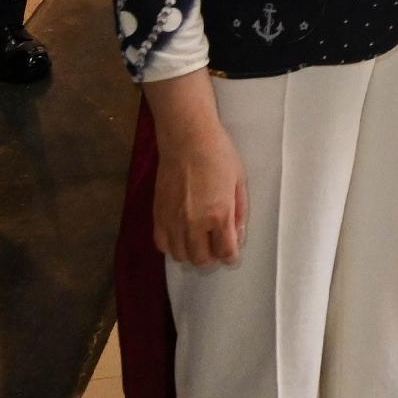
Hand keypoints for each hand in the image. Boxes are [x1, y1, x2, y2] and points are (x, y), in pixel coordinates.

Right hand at [155, 104, 247, 267]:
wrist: (186, 138)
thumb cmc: (218, 154)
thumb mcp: (239, 181)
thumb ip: (240, 213)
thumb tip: (238, 237)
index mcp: (219, 215)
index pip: (225, 252)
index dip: (231, 256)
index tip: (231, 253)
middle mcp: (194, 224)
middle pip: (202, 259)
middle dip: (212, 257)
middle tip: (216, 245)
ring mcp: (173, 221)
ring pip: (181, 256)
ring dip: (192, 253)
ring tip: (198, 241)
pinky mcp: (158, 215)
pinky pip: (162, 244)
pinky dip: (172, 246)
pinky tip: (180, 236)